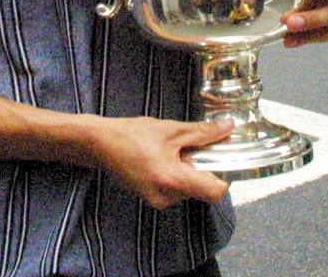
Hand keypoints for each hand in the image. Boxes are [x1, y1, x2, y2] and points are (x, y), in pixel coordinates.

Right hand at [90, 116, 232, 208]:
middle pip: (202, 189)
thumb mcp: (171, 130)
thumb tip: (228, 127)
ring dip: (189, 172)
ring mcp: (158, 200)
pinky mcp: (151, 199)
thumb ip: (202, 132)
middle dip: (203, 169)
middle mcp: (167, 197)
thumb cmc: (132, 134)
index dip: (223, 176)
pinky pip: (176, 190)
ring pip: (189, 190)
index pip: (215, 192)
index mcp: (173, 179)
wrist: (99, 144)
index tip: (219, 158)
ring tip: (172, 152)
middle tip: (191, 147)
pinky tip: (163, 159)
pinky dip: (177, 176)